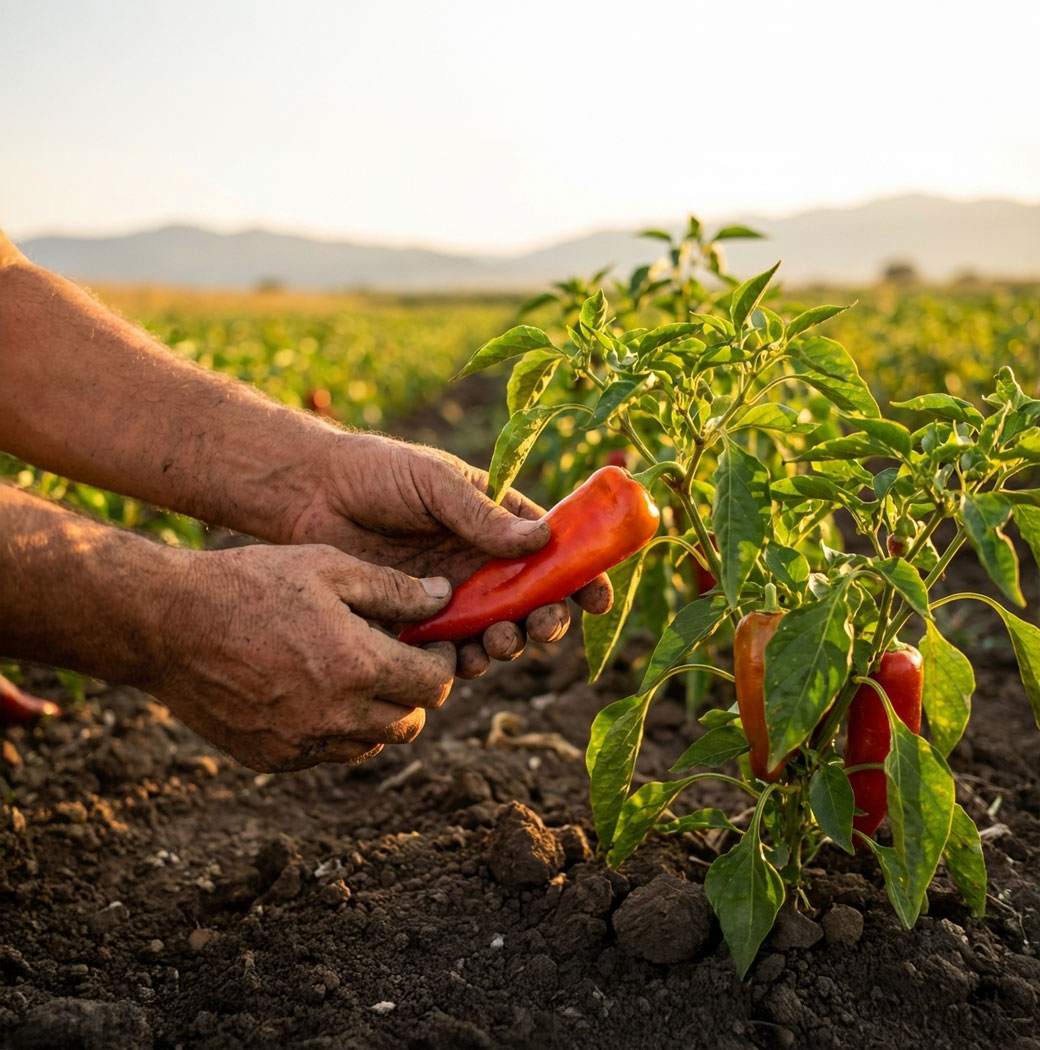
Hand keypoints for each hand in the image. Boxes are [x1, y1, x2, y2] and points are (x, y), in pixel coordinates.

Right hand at [150, 543, 456, 771]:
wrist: (167, 624)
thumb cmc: (250, 584)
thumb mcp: (328, 567)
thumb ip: (393, 588)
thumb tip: (443, 597)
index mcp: (357, 666)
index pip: (435, 685)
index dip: (443, 663)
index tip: (434, 644)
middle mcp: (336, 716)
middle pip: (411, 722)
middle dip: (416, 691)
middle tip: (400, 659)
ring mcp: (302, 743)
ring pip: (372, 743)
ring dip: (380, 714)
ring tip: (359, 673)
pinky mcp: (272, 758)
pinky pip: (327, 753)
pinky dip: (338, 729)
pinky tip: (318, 690)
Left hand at [288, 433, 611, 676]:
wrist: (309, 495)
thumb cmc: (377, 472)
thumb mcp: (435, 483)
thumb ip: (483, 515)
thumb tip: (544, 539)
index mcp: (497, 523)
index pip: (553, 552)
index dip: (582, 575)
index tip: (597, 598)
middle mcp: (481, 563)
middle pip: (533, 601)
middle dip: (547, 619)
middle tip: (542, 626)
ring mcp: (452, 594)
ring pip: (498, 631)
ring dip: (510, 643)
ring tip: (499, 641)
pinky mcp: (417, 622)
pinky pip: (452, 650)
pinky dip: (466, 661)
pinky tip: (465, 660)